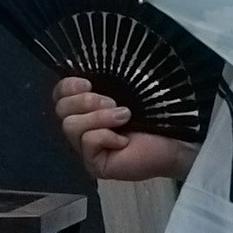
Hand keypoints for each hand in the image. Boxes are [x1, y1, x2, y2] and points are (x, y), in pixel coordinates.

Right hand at [57, 77, 191, 186]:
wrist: (174, 139)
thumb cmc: (153, 114)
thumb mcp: (125, 92)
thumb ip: (102, 82)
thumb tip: (75, 67)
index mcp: (86, 109)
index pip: (59, 96)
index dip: (67, 87)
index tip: (87, 83)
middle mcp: (82, 129)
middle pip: (61, 110)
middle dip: (87, 102)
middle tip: (114, 103)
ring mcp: (85, 150)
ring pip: (71, 126)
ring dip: (100, 117)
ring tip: (124, 118)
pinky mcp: (94, 165)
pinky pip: (87, 141)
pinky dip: (108, 136)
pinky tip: (125, 141)